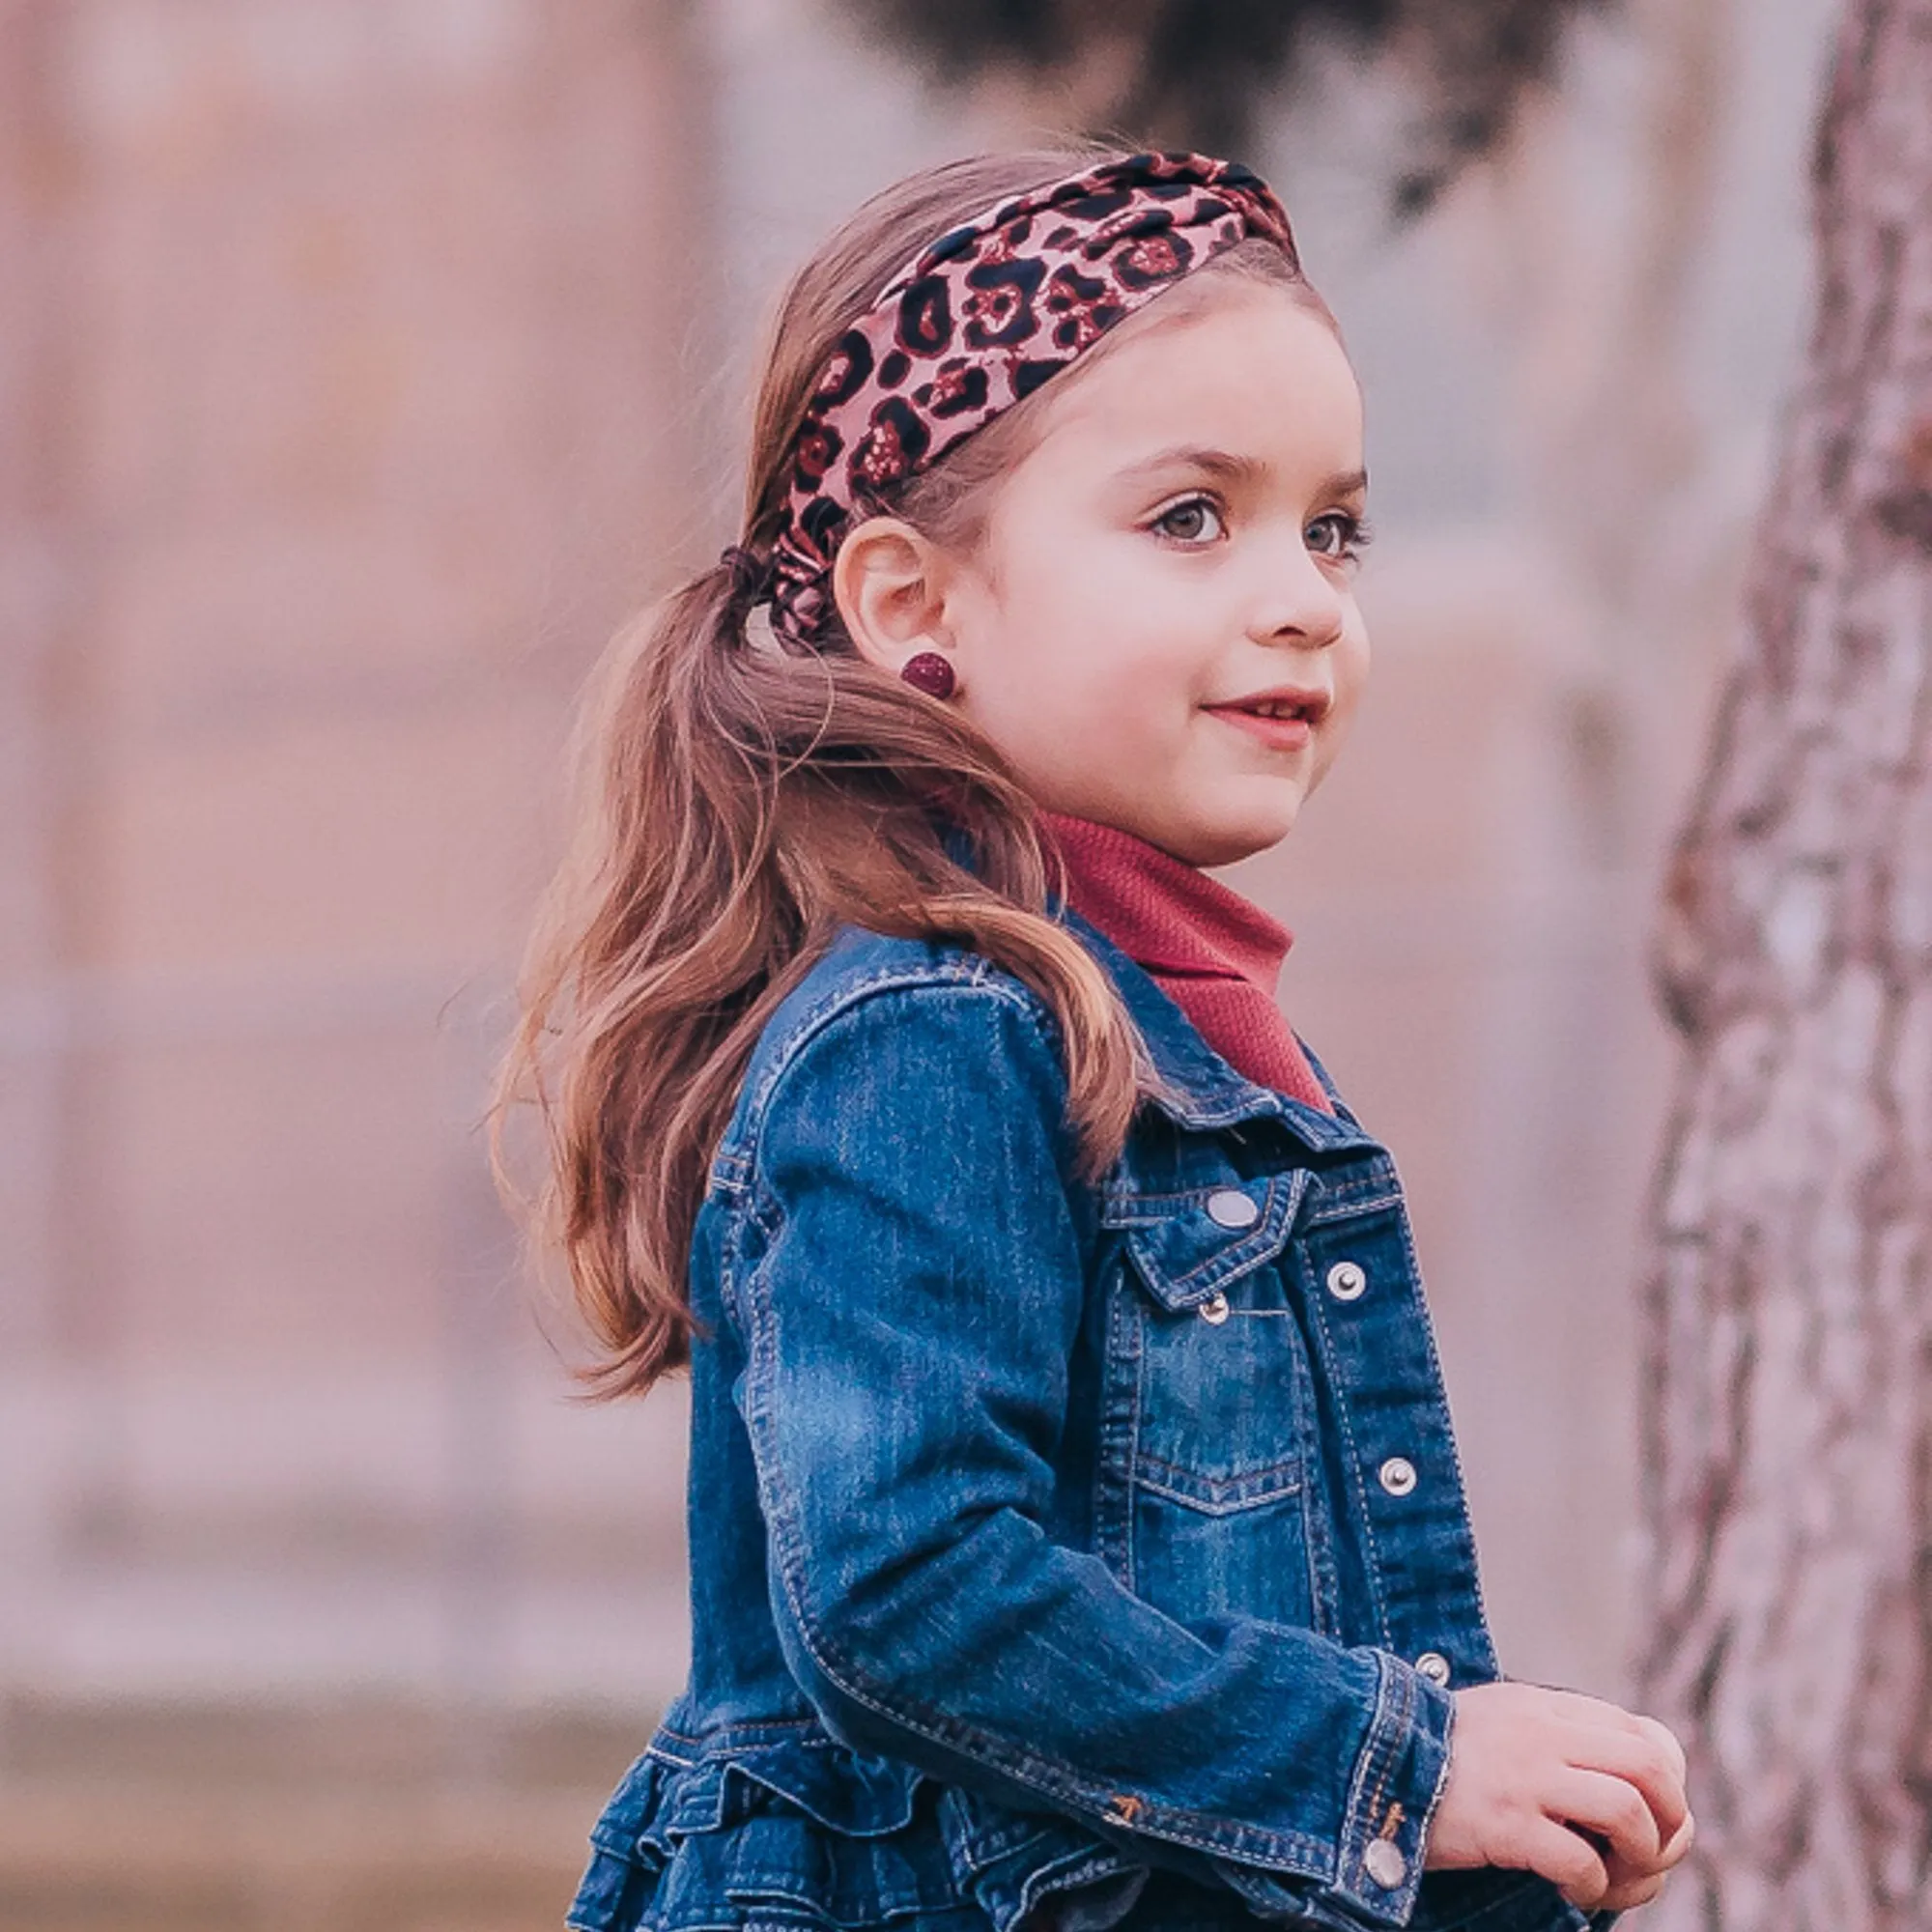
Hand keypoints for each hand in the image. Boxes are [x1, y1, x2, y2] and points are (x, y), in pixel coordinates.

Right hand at [1424, 1681, 1693, 1911]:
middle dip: (1670, 1822)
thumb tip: (1625, 1783)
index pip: (1644, 1734)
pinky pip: (1580, 1860)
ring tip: (1614, 1879)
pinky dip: (1592, 1887)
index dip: (1669, 1783)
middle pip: (1649, 1767)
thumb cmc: (1436, 1753)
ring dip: (1639, 1860)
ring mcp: (1525, 1776)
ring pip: (1627, 1811)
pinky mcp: (1504, 1822)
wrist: (1368, 1759)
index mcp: (1546, 1708)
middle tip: (1651, 1855)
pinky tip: (1573, 1891)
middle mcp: (1543, 1734)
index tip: (1654, 1816)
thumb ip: (1554, 1735)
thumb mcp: (1501, 1720)